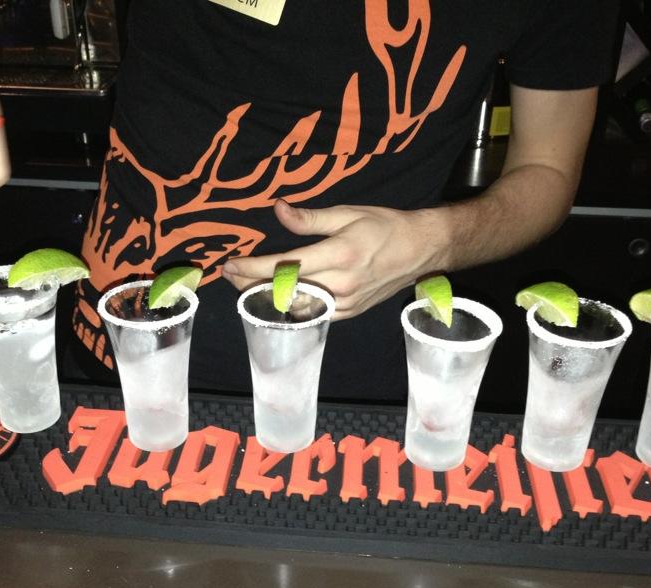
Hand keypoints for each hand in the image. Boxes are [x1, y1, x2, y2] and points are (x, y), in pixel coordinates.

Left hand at [222, 199, 450, 319]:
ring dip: (267, 299)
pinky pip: (313, 315)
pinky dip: (291, 308)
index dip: (253, 268)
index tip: (231, 264)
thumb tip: (278, 209)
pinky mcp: (349, 313)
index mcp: (339, 255)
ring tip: (246, 287)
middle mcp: (340, 284)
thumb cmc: (385, 227)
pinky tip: (275, 299)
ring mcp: (345, 303)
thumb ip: (309, 218)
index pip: (285, 266)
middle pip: (284, 291)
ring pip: (296, 308)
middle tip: (230, 276)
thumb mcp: (347, 214)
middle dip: (251, 285)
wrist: (420, 250)